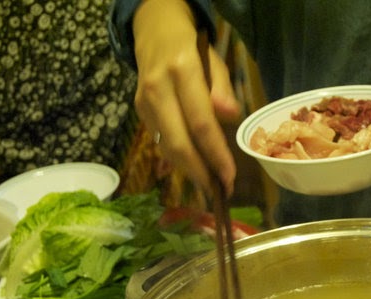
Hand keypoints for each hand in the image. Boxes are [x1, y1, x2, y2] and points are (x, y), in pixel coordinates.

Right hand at [132, 0, 240, 194]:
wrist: (154, 33)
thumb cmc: (193, 51)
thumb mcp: (215, 63)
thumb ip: (223, 90)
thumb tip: (231, 115)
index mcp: (181, 72)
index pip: (201, 123)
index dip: (216, 154)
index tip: (230, 177)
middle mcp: (158, 89)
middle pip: (178, 143)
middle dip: (199, 173)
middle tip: (218, 191)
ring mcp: (144, 103)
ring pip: (166, 147)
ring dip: (188, 170)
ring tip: (210, 186)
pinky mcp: (139, 112)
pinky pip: (159, 142)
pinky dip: (177, 159)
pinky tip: (194, 169)